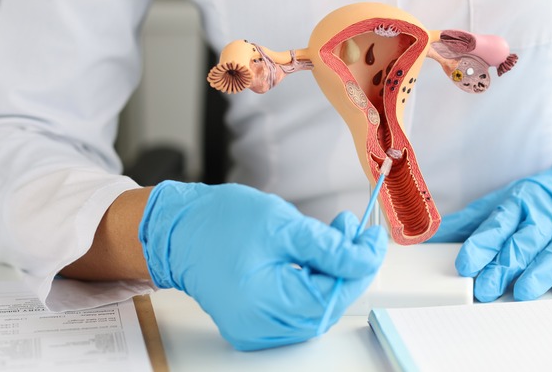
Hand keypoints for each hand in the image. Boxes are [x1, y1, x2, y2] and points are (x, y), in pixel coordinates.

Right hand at [138, 181, 386, 349]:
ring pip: (315, 307)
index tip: (373, 239)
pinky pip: (297, 308)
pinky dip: (313, 282)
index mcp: (264, 304)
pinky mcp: (256, 321)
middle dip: (348, 267)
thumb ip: (330, 248)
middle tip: (355, 231)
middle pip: (326, 305)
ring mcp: (256, 328)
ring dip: (333, 272)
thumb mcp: (284, 225)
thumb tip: (365, 258)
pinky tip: (316, 255)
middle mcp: (259, 326)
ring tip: (336, 235)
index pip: (332, 295)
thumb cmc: (219, 223)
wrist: (178, 229)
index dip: (359, 267)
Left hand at [430, 136, 551, 301]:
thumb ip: (472, 221)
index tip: (465, 264)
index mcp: (521, 202)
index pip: (498, 224)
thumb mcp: (506, 201)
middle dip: (505, 264)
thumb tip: (430, 236)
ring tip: (522, 292)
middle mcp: (548, 212)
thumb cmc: (546, 198)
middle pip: (525, 240)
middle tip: (485, 288)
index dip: (481, 245)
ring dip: (540, 271)